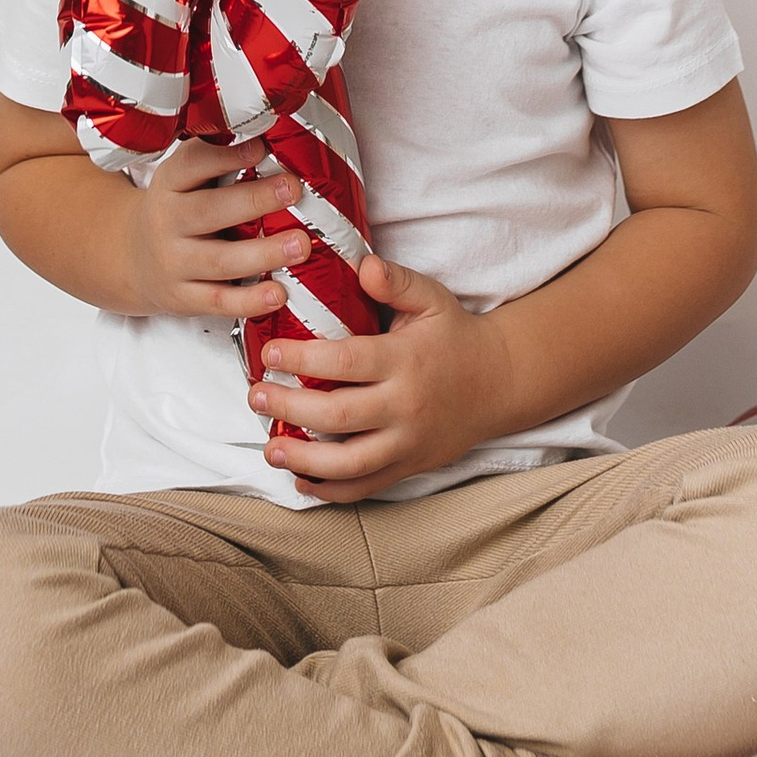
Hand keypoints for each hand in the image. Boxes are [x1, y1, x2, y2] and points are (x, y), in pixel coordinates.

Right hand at [121, 141, 313, 322]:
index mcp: (169, 184)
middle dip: (253, 200)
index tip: (262, 146)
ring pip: (218, 260)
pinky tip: (278, 293)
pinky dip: (249, 300)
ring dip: (262, 253)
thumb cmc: (174, 210)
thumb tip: (272, 136)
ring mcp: (174, 263)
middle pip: (208, 211)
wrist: (130, 258)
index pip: (191, 165)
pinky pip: (218, 301)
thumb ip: (217, 160)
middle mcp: (167, 222)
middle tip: (292, 189)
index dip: (226, 155)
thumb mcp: (182, 179)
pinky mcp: (183, 298)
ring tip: (299, 245)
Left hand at [246, 254, 509, 502]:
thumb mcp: (433, 299)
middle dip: (289, 409)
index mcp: (406, 360)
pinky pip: (366, 488)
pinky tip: (301, 480)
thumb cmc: (456, 336)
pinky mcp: (409, 466)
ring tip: (270, 449)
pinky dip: (331, 491)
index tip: (270, 354)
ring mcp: (407, 442)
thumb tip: (363, 265)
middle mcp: (405, 406)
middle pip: (338, 416)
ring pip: (350, 463)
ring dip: (304, 460)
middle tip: (256, 397)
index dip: (302, 360)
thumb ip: (397, 281)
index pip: (346, 363)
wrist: (500, 382)